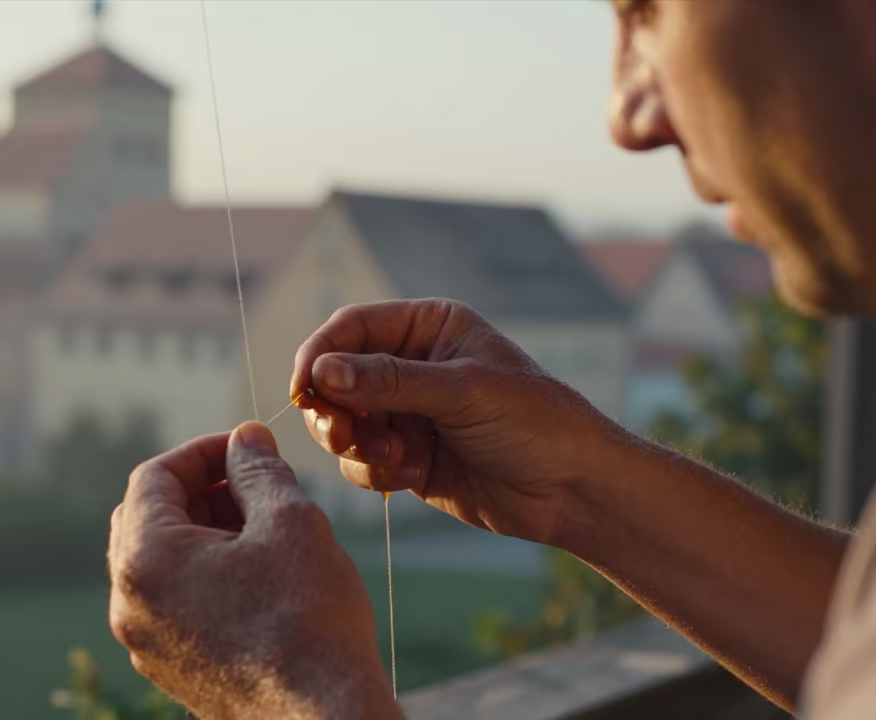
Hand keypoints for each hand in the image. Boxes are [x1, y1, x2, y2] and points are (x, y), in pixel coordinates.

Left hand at [108, 423, 401, 719]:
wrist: (323, 719)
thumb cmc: (309, 619)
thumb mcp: (290, 521)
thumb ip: (258, 469)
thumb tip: (245, 440)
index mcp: (146, 559)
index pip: (154, 476)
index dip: (203, 451)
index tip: (248, 448)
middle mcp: (130, 603)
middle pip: (147, 518)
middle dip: (201, 491)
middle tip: (255, 485)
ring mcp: (147, 643)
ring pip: (161, 562)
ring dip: (204, 533)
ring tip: (264, 528)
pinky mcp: (171, 669)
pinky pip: (173, 602)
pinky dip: (205, 574)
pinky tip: (258, 576)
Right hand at [291, 299, 636, 543]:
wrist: (573, 491)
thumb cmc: (535, 423)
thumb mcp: (462, 392)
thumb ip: (389, 381)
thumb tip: (322, 372)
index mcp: (428, 327)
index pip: (351, 328)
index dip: (319, 356)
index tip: (303, 390)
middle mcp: (412, 365)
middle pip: (336, 378)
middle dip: (334, 410)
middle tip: (343, 436)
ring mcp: (407, 413)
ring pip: (343, 423)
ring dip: (357, 444)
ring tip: (395, 459)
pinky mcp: (406, 458)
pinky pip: (361, 461)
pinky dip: (375, 471)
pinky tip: (412, 477)